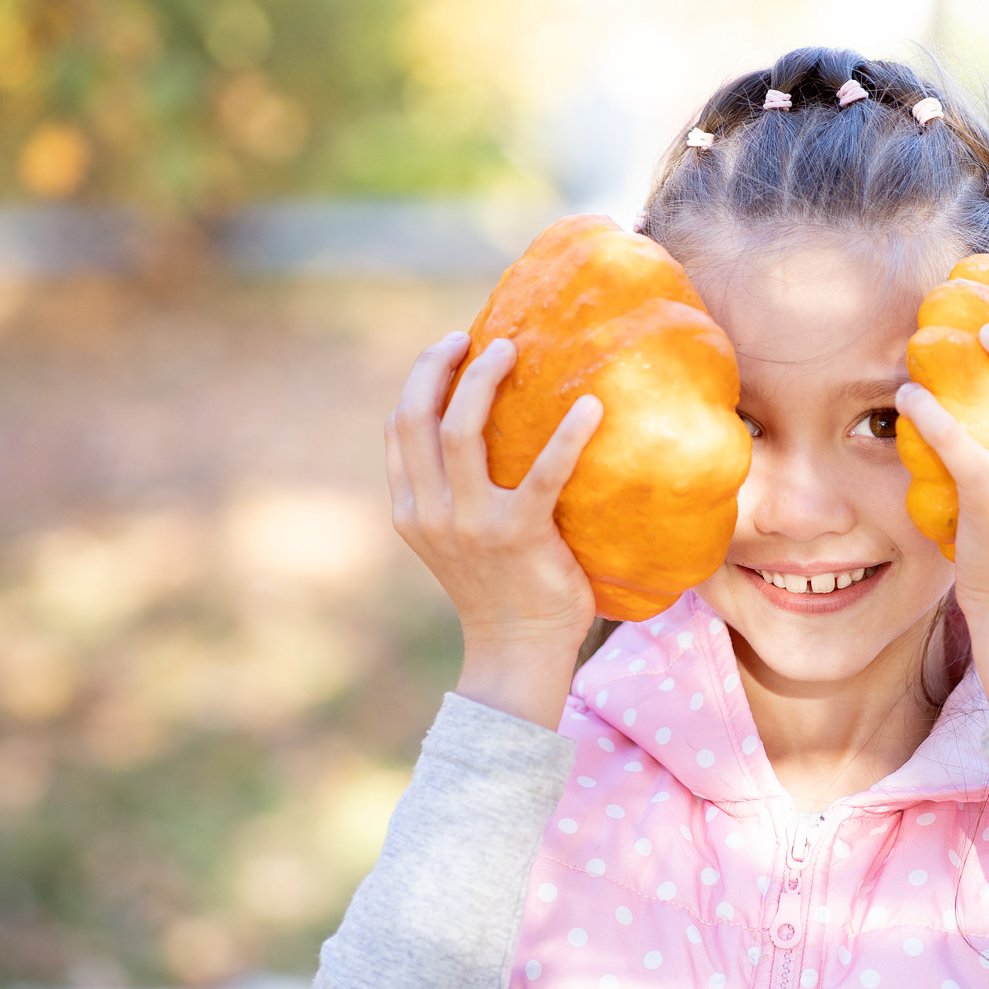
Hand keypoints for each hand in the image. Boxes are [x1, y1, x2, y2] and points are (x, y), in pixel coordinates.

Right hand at [387, 331, 603, 725]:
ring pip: (460, 429)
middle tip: (472, 337)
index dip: (420, 381)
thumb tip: (473, 433)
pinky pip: (543, 472)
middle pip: (416, 415)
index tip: (450, 352)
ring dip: (483, 380)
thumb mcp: (453, 541)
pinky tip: (591, 408)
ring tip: (512, 350)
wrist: (518, 651)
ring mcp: (471, 522)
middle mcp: (430, 511)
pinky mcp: (519, 533)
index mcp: (411, 510)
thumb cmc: (499, 589)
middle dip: (437, 365)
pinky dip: (567, 435)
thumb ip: (450, 495)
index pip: (398, 429)